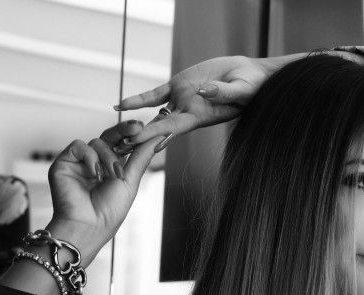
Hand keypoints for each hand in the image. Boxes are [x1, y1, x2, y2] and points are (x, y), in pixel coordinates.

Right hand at [45, 129, 164, 254]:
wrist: (89, 226)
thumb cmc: (108, 213)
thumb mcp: (130, 182)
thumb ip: (141, 157)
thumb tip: (159, 137)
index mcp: (110, 170)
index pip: (120, 145)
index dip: (131, 135)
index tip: (143, 127)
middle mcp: (94, 164)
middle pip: (108, 138)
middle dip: (123, 131)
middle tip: (136, 127)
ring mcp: (79, 163)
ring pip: (97, 142)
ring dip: (108, 157)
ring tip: (111, 174)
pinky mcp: (64, 163)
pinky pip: (79, 146)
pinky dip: (89, 157)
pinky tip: (94, 173)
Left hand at [103, 55, 274, 149]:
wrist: (249, 77)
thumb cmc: (251, 87)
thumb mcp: (241, 90)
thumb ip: (222, 93)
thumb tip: (204, 92)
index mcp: (198, 117)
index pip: (170, 129)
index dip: (151, 135)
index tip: (133, 143)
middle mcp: (185, 114)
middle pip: (155, 129)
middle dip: (135, 139)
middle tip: (114, 149)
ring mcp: (179, 101)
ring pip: (151, 115)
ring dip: (133, 125)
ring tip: (112, 136)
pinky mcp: (178, 86)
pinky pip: (154, 95)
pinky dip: (138, 101)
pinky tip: (120, 106)